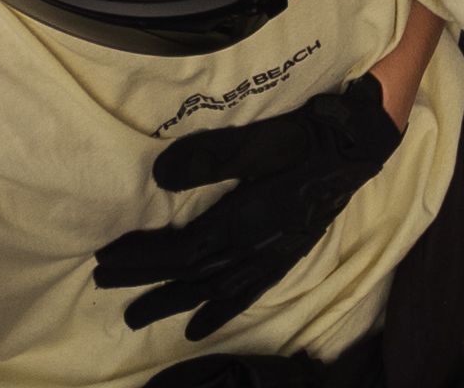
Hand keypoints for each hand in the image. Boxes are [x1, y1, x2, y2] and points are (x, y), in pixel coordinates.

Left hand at [93, 73, 403, 340]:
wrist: (358, 144)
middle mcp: (253, 249)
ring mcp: (270, 257)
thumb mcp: (259, 138)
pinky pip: (246, 294)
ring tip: (138, 317)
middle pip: (188, 275)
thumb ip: (211, 157)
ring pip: (212, 291)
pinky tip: (200, 327)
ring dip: (172, 303)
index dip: (140, 257)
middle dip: (144, 281)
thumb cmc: (307, 136)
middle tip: (104, 285)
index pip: (180, 250)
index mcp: (243, 220)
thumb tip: (158, 176)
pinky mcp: (285, 256)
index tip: (105, 257)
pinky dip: (220, 312)